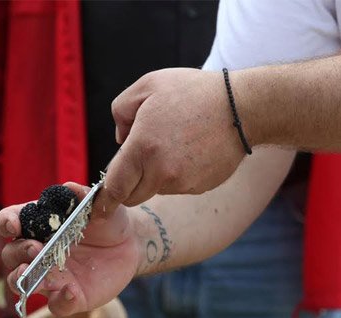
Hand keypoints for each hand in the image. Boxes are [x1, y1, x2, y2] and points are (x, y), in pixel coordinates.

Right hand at [0, 183, 140, 316]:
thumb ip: (84, 196)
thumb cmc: (107, 220)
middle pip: (11, 255)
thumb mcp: (99, 205)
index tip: (13, 225)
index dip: (7, 223)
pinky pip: (56, 305)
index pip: (10, 223)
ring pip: (22, 283)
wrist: (130, 244)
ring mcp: (51, 276)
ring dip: (24, 281)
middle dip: (19, 253)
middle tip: (35, 249)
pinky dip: (60, 301)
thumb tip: (70, 188)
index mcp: (38, 226)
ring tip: (41, 277)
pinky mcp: (69, 297)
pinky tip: (71, 291)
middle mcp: (37, 253)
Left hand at [96, 68, 248, 215]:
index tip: (99, 207)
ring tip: (174, 143)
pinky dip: (178, 175)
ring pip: (156, 190)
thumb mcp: (147, 86)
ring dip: (156, 176)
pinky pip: (179, 187)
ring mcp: (183, 182)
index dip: (104, 198)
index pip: (114, 187)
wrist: (241, 108)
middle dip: (129, 185)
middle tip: (139, 160)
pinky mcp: (200, 187)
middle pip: (133, 196)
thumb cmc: (192, 92)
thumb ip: (120, 111)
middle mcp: (161, 171)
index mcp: (142, 148)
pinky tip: (191, 151)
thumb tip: (120, 140)